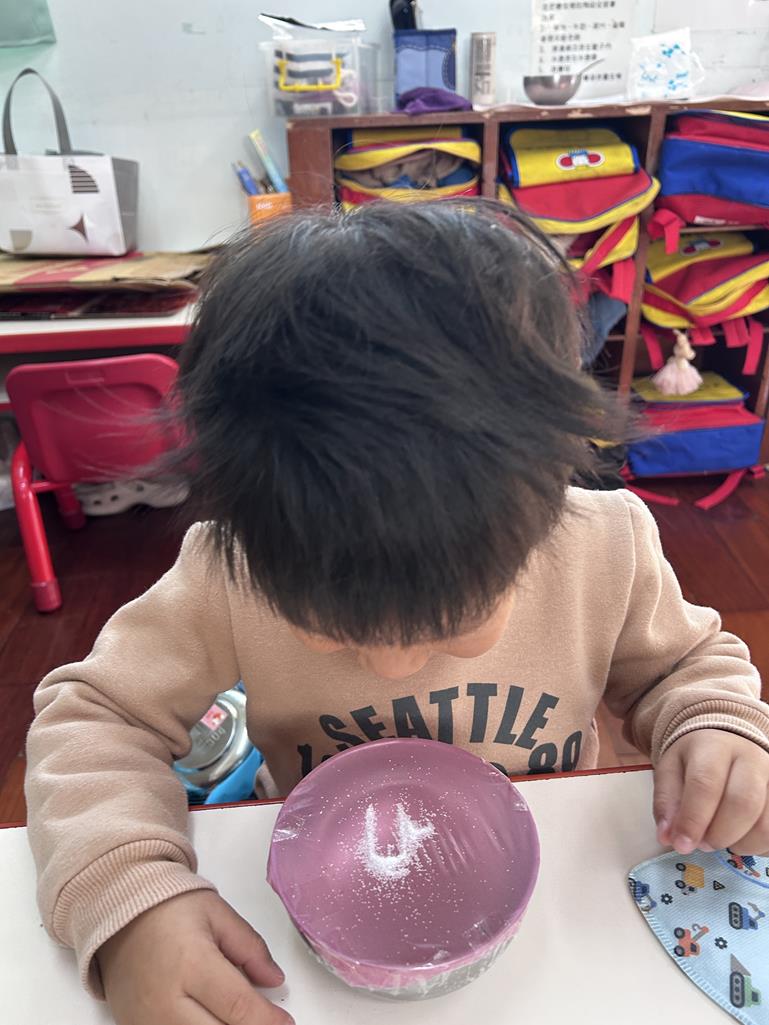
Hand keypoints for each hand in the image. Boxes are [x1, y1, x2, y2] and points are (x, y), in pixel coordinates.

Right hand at [98, 890, 292, 1024]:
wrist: (117, 914)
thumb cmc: (168, 908)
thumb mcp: (216, 913)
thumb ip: (249, 947)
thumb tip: (275, 980)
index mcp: (193, 964)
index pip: (239, 1006)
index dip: (268, 1021)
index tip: (286, 1023)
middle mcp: (168, 1001)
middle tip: (268, 1023)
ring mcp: (149, 1023)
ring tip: (240, 1020)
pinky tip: (213, 1022)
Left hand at [654, 729, 768, 855]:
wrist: (728, 739)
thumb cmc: (696, 759)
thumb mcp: (671, 769)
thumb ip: (666, 801)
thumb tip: (667, 837)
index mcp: (714, 746)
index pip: (706, 783)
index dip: (693, 819)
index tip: (682, 844)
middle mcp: (751, 758)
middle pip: (744, 803)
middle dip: (719, 834)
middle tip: (703, 844)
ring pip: (767, 823)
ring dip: (741, 844)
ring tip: (721, 840)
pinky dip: (759, 846)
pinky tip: (741, 839)